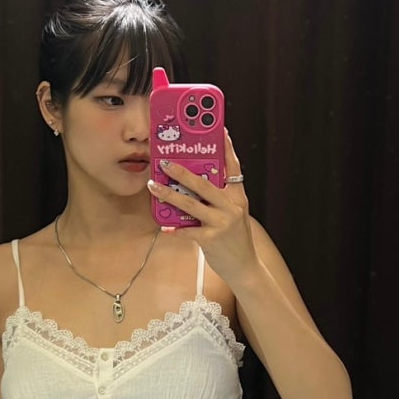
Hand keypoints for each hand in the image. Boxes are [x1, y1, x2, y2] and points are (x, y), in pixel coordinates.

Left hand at [147, 129, 259, 284]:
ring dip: (169, 194)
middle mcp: (231, 207)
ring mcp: (222, 223)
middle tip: (165, 162)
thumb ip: (219, 199)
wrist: (245, 267)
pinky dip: (175, 229)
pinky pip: (188, 231)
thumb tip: (193, 184)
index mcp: (237, 197)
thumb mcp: (234, 214)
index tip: (219, 130)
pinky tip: (164, 226)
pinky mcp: (211, 239)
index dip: (226, 148)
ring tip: (153, 186)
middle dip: (182, 171)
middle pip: (204, 184)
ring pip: (191, 204)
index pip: (233, 167)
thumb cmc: (235, 239)